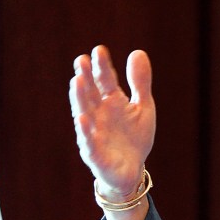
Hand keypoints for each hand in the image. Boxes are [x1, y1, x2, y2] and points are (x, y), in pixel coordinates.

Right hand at [69, 46, 154, 199]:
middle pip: (90, 94)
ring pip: (84, 113)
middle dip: (86, 78)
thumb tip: (138, 51)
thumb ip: (140, 82)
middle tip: (81, 60)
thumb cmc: (134, 137)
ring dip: (79, 98)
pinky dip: (84, 131)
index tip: (99, 50)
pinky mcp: (96, 154)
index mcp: (111, 102)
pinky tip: (81, 118)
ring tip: (77, 81)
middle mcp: (99, 115)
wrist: (132, 170)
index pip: (105, 80)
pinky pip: (89, 141)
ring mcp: (94, 133)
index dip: (102, 66)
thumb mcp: (143, 107)